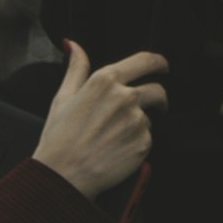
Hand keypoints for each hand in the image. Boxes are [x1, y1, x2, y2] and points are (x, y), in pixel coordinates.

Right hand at [33, 40, 168, 201]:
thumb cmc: (59, 138)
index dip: (159, 62)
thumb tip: (74, 45)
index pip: (146, 61)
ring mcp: (136, 121)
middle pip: (157, 90)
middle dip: (157, 98)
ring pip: (149, 118)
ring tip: (116, 137)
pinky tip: (118, 150)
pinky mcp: (143, 144)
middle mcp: (125, 97)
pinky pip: (147, 139)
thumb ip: (75, 68)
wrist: (62, 177)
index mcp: (106, 80)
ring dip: (140, 124)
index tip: (163, 66)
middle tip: (150, 107)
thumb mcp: (63, 97)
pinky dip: (137, 143)